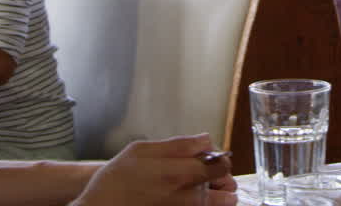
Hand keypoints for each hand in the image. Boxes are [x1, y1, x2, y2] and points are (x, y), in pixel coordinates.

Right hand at [71, 134, 235, 205]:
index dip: (218, 156)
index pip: (219, 162)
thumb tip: (206, 140)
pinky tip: (194, 199)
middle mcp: (186, 196)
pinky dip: (206, 205)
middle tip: (215, 174)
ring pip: (219, 202)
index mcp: (178, 173)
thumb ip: (178, 144)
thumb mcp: (141, 151)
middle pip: (225, 184)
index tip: (209, 156)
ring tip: (213, 191)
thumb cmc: (115, 180)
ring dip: (220, 195)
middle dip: (223, 176)